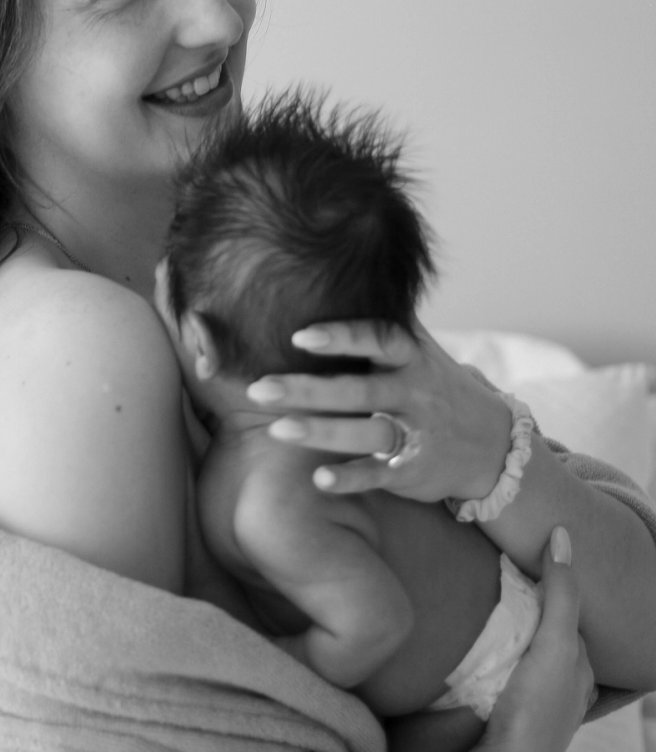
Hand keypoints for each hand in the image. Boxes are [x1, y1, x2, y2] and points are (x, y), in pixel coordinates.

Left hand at [246, 319, 512, 503]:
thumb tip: (329, 271)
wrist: (493, 443)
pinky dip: (350, 478)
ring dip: (321, 432)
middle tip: (258, 389)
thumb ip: (380, 319)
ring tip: (277, 430)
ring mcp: (415, 433)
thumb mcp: (417, 348)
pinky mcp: (412, 470)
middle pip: (358, 390)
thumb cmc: (433, 383)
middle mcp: (413, 392)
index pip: (377, 339)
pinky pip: (379, 474)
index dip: (340, 337)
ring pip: (365, 432)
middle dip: (307, 389)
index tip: (299, 335)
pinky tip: (318, 481)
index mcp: (411, 356)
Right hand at [479, 527, 594, 751]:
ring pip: (533, 660)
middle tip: (503, 586)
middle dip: (537, 615)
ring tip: (490, 618)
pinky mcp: (515, 718)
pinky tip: (485, 660)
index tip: (523, 563)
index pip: (569, 615)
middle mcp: (568, 687)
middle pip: (553, 638)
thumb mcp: (556, 641)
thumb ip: (561, 592)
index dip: (552, 588)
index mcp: (582, 666)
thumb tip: (562, 533)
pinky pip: (513, 680)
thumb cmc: (536, 704)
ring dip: (518, 640)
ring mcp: (541, 706)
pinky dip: (505, 665)